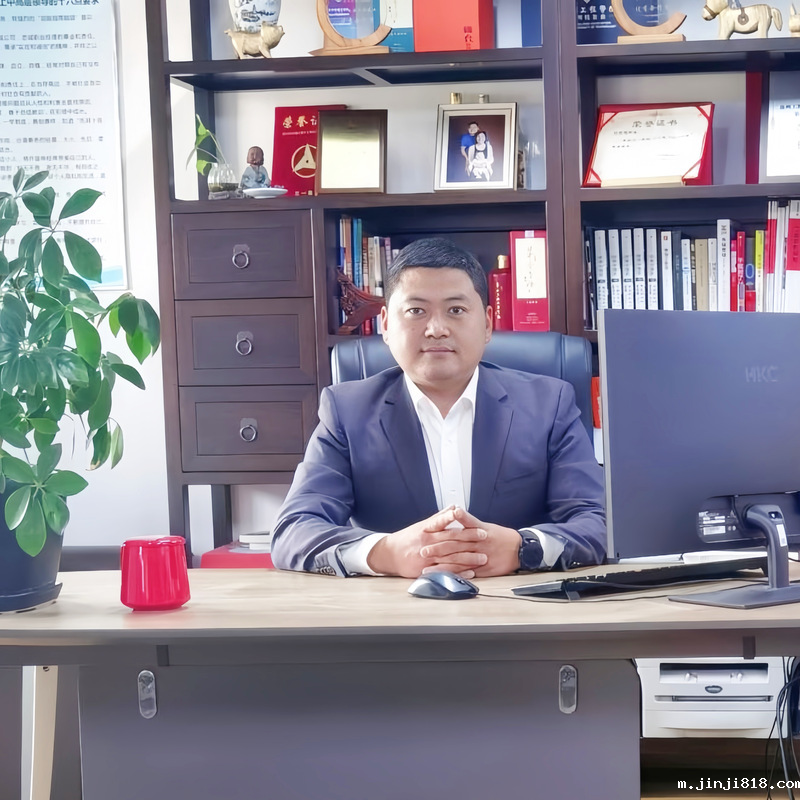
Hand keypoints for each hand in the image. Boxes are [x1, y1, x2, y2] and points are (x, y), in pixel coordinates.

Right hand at [367, 506, 488, 578]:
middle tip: (485, 536)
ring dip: (468, 557)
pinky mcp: (427, 570)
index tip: (474, 521)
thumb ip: (440, 517)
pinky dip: (459, 572)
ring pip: (451, 556)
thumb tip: (454, 507)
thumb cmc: (408, 538)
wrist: (389, 554)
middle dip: (469, 538)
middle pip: (451, 539)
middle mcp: (428, 542)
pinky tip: (471, 572)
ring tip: (483, 557)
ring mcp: (427, 557)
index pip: (445, 523)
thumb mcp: (422, 525)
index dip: (460, 522)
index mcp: (427, 529)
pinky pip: (445, 571)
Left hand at [419, 507, 520, 577]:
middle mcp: (478, 542)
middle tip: (423, 551)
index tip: (426, 530)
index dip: (441, 530)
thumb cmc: (500, 536)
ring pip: (460, 560)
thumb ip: (468, 521)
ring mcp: (481, 556)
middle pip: (455, 545)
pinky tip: (446, 578)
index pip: (456, 528)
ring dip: (443, 565)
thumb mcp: (484, 525)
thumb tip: (453, 511)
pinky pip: (469, 572)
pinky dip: (457, 575)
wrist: (520, 548)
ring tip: (428, 568)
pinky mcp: (484, 568)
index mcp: (477, 529)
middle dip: (438, 548)